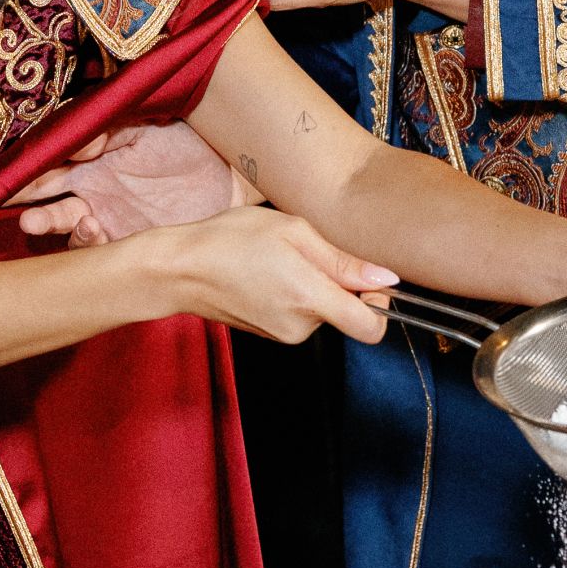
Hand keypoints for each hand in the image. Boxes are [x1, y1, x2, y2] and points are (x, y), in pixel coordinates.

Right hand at [12, 124, 257, 246]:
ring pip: (68, 231)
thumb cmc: (191, 138)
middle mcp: (94, 192)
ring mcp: (110, 220)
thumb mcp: (145, 123)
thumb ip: (106, 130)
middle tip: (19, 210)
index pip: (48, 167)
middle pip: (49, 202)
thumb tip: (73, 144)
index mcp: (92, 161)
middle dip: (29, 207)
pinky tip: (94, 229)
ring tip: (59, 221)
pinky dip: (88, 245)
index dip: (24, 173)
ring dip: (54, 227)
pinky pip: (98, 252)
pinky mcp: (131, 244)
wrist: (236, 167)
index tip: (1, 178)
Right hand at [146, 206, 398, 344]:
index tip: (369, 280)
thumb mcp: (293, 232)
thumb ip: (343, 261)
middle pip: (347, 315)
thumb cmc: (230, 239)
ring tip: (281, 260)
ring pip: (322, 313)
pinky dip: (296, 295)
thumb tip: (386, 279)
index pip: (372, 327)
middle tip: (308, 253)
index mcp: (310, 299)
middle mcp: (300, 327)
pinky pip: (300, 315)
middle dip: (340, 286)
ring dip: (314, 287)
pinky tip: (269, 273)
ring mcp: (283, 335)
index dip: (381, 306)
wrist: (179, 269)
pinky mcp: (270, 334)